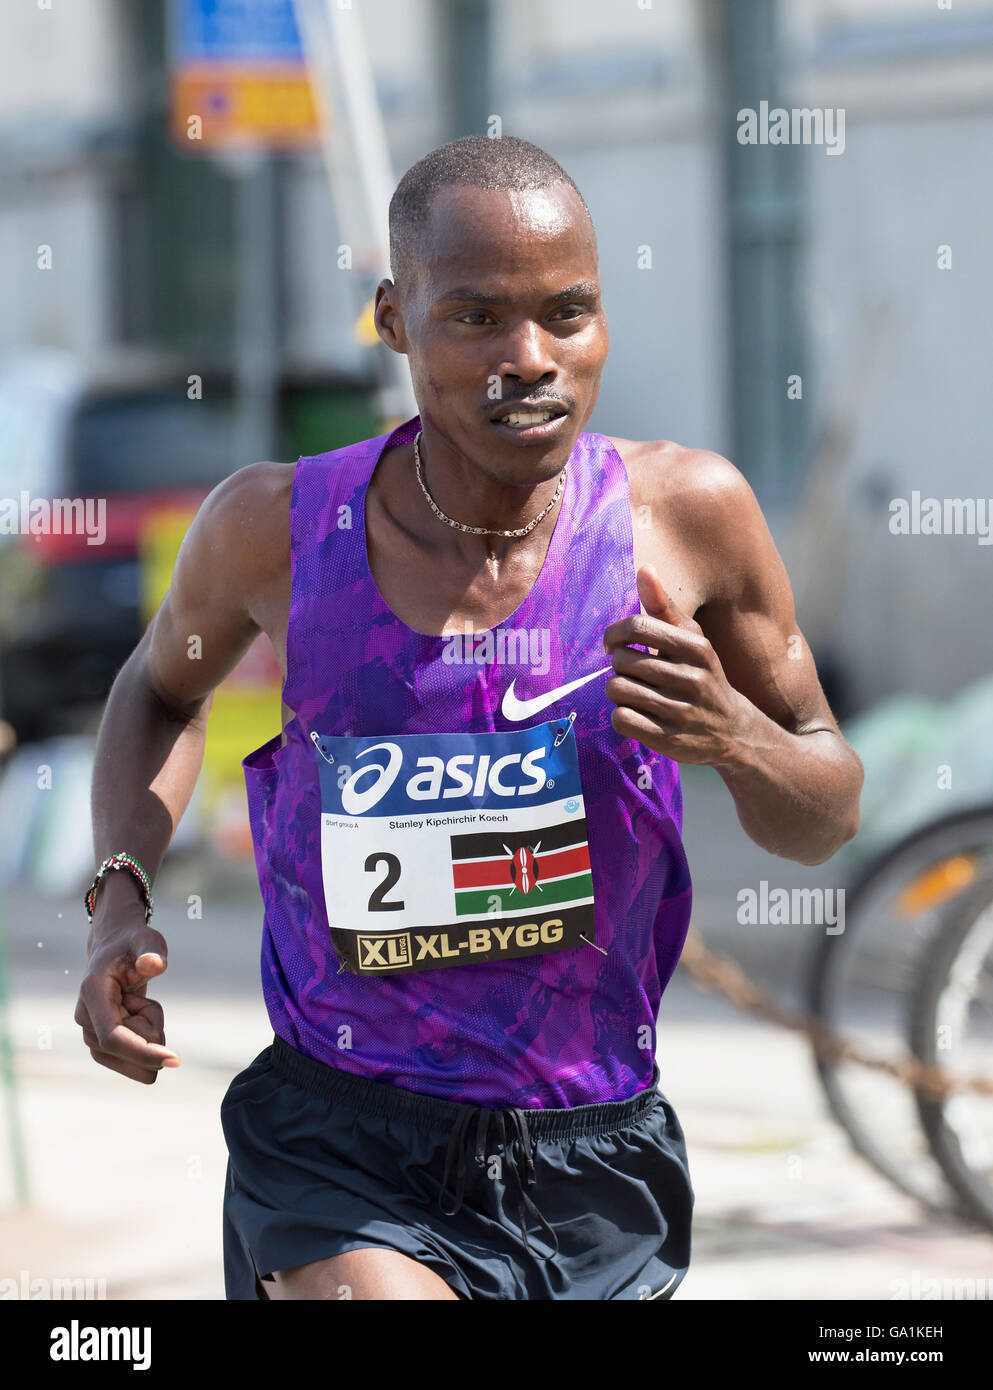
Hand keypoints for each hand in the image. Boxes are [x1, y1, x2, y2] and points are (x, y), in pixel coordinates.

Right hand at [75, 916, 178, 1083]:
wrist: (115, 951)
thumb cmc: (133, 944)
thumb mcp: (147, 940)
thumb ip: (151, 950)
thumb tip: (153, 965)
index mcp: (92, 993)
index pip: (113, 1037)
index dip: (142, 1052)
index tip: (174, 1059)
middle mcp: (84, 1018)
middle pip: (127, 1049)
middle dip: (153, 1029)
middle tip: (146, 998)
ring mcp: (89, 1034)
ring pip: (132, 1058)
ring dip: (150, 1032)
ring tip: (140, 1002)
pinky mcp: (99, 1045)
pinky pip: (133, 1060)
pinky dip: (146, 1040)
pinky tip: (138, 1015)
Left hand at [602, 564, 750, 766]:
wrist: (735, 732)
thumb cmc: (703, 678)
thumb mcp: (692, 641)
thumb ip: (664, 607)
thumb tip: (645, 569)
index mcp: (697, 648)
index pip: (637, 627)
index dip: (614, 634)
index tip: (613, 644)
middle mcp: (692, 679)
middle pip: (621, 661)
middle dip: (619, 667)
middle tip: (633, 675)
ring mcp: (681, 711)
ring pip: (617, 690)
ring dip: (619, 692)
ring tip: (636, 694)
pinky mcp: (669, 740)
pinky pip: (621, 719)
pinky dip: (622, 716)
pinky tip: (638, 715)